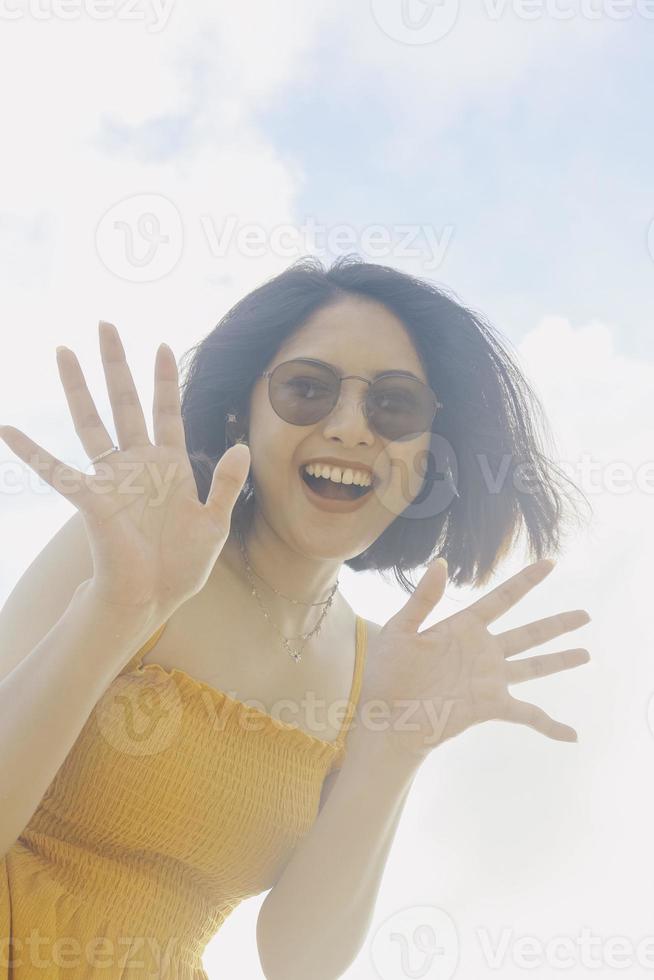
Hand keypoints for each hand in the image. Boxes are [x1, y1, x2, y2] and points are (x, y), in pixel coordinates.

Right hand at [0, 321, 249, 614]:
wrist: (152, 597)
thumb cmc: (182, 564)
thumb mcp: (214, 523)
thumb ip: (225, 484)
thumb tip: (242, 445)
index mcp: (169, 466)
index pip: (166, 410)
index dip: (163, 379)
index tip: (161, 344)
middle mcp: (137, 464)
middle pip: (124, 402)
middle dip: (116, 365)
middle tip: (105, 325)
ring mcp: (112, 478)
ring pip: (90, 422)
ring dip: (77, 387)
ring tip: (63, 351)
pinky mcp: (91, 500)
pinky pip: (55, 470)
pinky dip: (31, 450)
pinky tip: (7, 428)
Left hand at [356, 558, 590, 767]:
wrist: (386, 717)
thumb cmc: (386, 672)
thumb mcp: (400, 629)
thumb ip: (423, 598)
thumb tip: (440, 563)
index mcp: (463, 627)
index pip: (503, 598)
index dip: (527, 581)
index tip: (550, 563)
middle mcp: (482, 651)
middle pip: (529, 633)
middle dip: (557, 624)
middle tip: (585, 614)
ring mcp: (489, 679)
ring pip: (534, 666)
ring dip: (560, 661)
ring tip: (586, 653)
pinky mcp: (489, 706)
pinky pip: (527, 715)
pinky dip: (550, 725)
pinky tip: (571, 735)